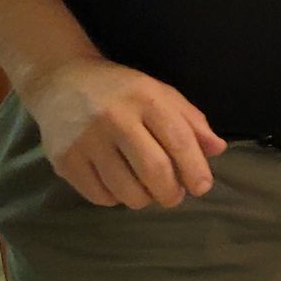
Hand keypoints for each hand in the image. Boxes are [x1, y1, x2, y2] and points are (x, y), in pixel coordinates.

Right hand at [23, 57, 225, 209]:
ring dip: (144, 199)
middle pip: (153, 169)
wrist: (62, 81)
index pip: (178, 140)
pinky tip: (120, 187)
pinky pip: (99, 195)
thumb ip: (191, 121)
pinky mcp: (65, 160)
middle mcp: (116, 119)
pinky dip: (116, 199)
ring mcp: (87, 141)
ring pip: (126, 189)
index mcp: (146, 99)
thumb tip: (217, 149)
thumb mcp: (160, 94)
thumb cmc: (121, 90)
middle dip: (170, 192)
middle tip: (175, 197)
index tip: (202, 187)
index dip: (194, 168)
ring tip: (148, 192)